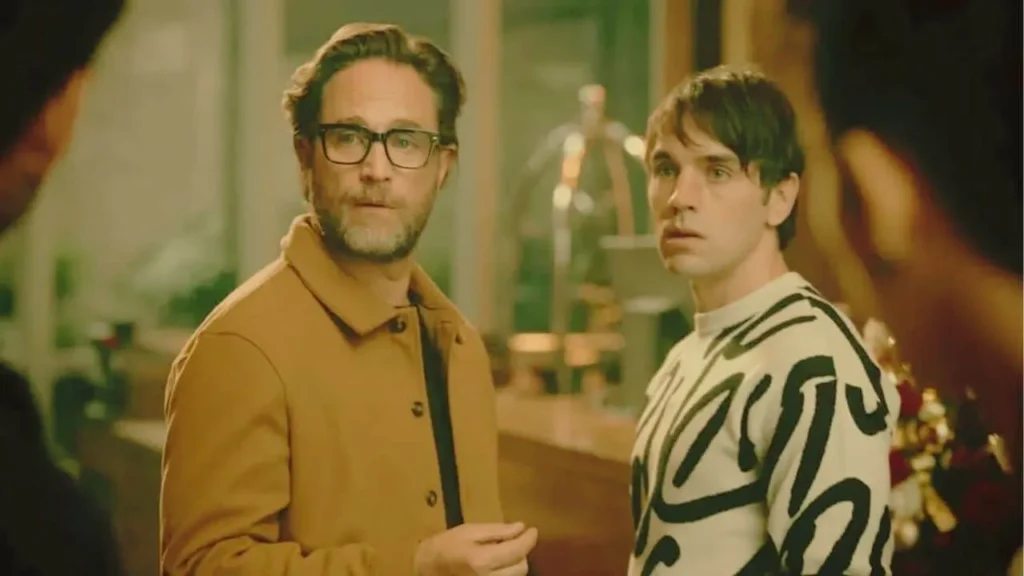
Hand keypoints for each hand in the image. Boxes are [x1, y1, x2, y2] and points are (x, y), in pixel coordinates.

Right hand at [414, 522, 537, 575]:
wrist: (427, 568)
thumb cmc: (446, 546)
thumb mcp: (469, 531)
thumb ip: (497, 530)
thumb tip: (521, 527)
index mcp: (482, 560)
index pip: (517, 550)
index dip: (529, 539)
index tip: (532, 530)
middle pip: (522, 567)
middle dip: (520, 552)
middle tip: (512, 541)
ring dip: (515, 563)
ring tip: (502, 553)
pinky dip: (507, 573)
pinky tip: (498, 564)